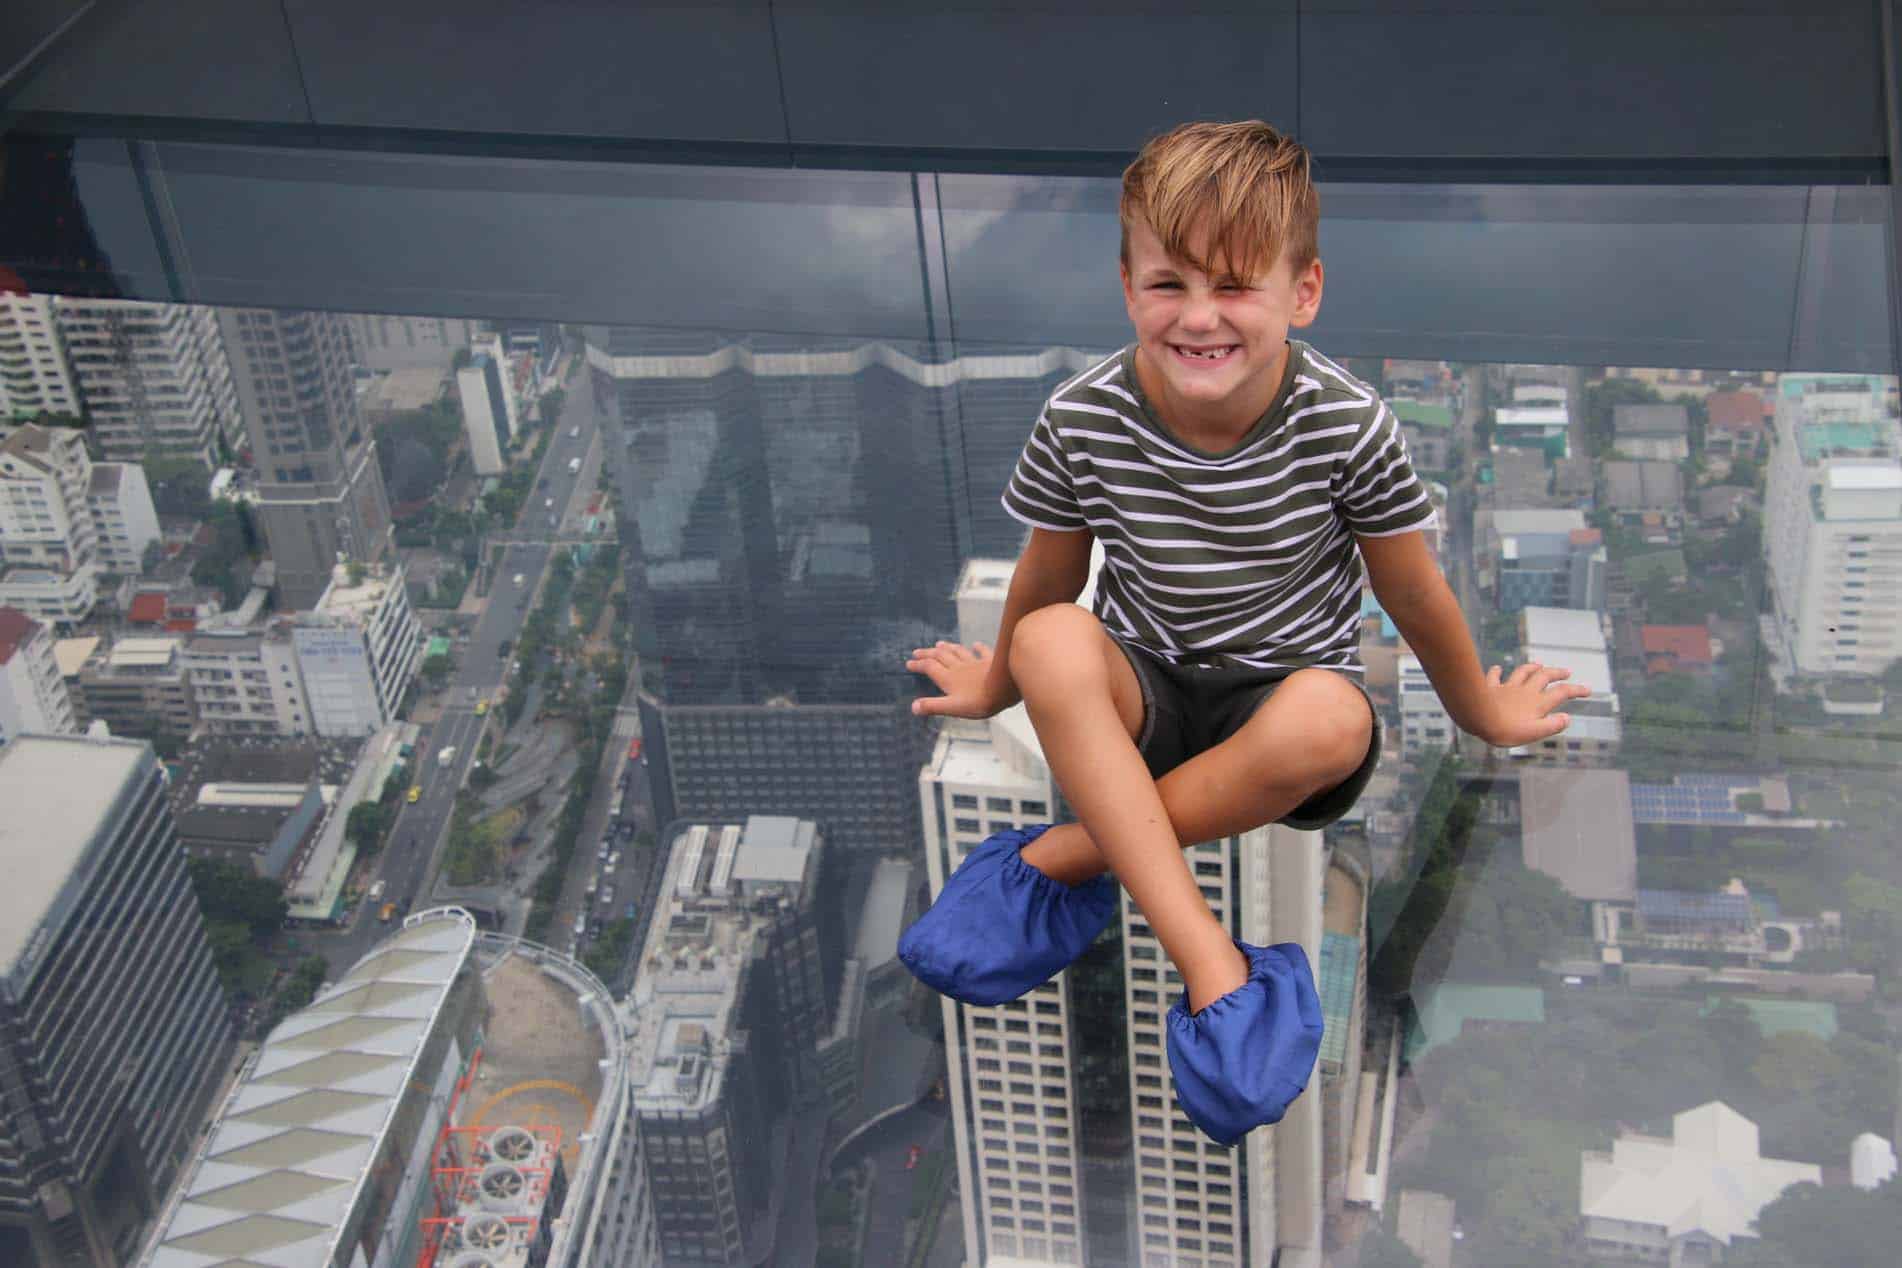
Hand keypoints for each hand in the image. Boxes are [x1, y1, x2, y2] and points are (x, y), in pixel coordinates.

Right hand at [907, 640, 1004, 718]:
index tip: (909, 663)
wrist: (1005, 687)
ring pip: (957, 652)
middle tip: (917, 651)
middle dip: (928, 653)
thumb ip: (933, 706)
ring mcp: (974, 663)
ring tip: (939, 643)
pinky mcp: (990, 661)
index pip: (929, 668)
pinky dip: (977, 648)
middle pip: (940, 656)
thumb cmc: (980, 700)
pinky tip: (975, 644)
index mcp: (948, 679)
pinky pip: (982, 652)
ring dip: (947, 647)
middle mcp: (959, 668)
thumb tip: (913, 707)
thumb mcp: (953, 708)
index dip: (918, 665)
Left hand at [1475, 661, 1592, 747]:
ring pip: (1523, 672)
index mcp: (1538, 703)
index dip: (1576, 690)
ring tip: (1539, 664)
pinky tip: (1497, 668)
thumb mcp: (1534, 733)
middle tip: (1567, 672)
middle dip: (1557, 673)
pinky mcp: (1491, 688)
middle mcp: (1525, 691)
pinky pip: (1494, 676)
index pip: (1562, 693)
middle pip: (1545, 677)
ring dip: (1532, 667)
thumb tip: (1567, 718)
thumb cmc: (1506, 729)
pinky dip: (1497, 671)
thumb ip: (1552, 725)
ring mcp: (1508, 687)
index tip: (1587, 689)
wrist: (1478, 717)